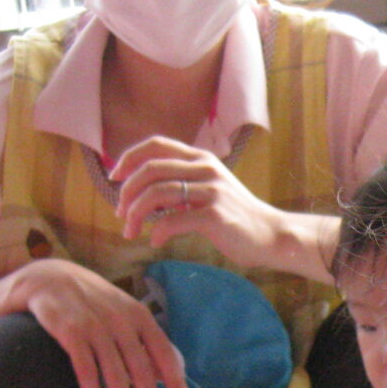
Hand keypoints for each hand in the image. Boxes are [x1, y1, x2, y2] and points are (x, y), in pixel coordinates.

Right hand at [12, 258, 190, 387]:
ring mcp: (95, 325)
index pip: (165, 355)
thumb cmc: (93, 304)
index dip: (177, 384)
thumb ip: (145, 342)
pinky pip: (85, 369)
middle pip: (141, 372)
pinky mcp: (69, 331)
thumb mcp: (124, 315)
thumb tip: (168, 376)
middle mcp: (121, 321)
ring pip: (115, 375)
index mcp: (140, 317)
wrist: (47, 277)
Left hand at [111, 137, 316, 270]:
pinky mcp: (215, 216)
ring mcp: (212, 191)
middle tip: (120, 213)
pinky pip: (174, 221)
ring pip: (157, 194)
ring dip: (136, 213)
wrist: (271, 236)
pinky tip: (155, 242)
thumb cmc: (236, 218)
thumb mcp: (209, 190)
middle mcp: (206, 169)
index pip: (156, 145)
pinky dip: (158, 232)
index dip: (129, 158)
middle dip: (127, 192)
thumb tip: (144, 192)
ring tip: (131, 231)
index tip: (115, 178)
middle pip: (150, 169)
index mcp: (201, 159)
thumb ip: (182, 185)